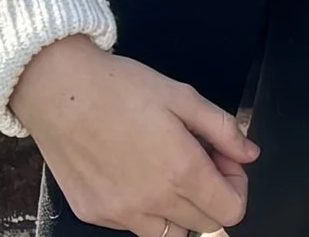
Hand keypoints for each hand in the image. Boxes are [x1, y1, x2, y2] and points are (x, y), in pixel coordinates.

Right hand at [11, 36, 255, 236]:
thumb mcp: (184, 96)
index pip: (231, 211)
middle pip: (205, 225)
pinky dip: (145, 210)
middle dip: (212, 195)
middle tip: (198, 159)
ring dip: (179, 209)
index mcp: (181, 170)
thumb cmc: (121, 87)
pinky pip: (134, 227)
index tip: (224, 161)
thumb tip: (249, 153)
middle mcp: (152, 201)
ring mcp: (120, 213)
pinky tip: (136, 174)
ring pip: (170, 233)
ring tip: (167, 169)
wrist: (59, 91)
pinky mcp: (94, 214)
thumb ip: (223, 129)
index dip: (237, 186)